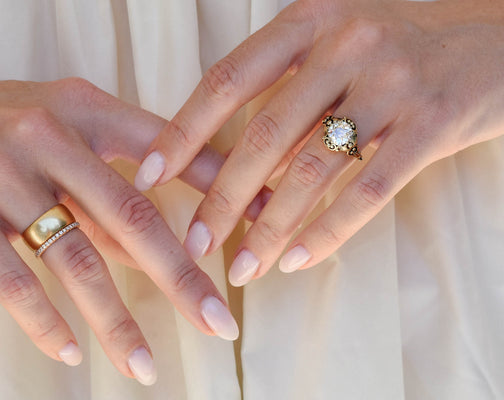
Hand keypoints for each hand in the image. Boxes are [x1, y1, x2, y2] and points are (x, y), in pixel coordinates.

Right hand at [0, 59, 239, 384]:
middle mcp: (48, 136)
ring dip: (115, 322)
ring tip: (146, 367)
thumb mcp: (59, 128)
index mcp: (84, 110)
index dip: (219, 184)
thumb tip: (158, 244)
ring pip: (75, 260)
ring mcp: (1, 174)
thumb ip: (107, 180)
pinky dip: (44, 323)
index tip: (262, 222)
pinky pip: (13, 280)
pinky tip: (70, 353)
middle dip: (182, 277)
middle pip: (131, 218)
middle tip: (218, 324)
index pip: (167, 149)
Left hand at [135, 0, 503, 284]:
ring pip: (311, 170)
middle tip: (194, 241)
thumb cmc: (399, 50)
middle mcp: (346, 45)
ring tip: (242, 268)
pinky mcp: (432, 124)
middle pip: (264, 134)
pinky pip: (367, 191)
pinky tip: (297, 261)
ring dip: (269, 227)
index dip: (183, 130)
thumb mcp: (336, 49)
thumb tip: (226, 161)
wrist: (495, 41)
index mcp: (310, 21)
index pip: (228, 80)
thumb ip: (287, 93)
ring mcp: (392, 83)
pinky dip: (328, 232)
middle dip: (222, 197)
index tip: (149, 174)